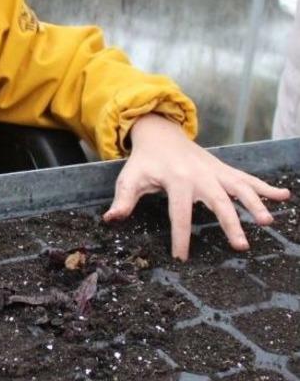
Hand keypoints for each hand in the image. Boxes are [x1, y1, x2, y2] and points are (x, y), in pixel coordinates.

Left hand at [102, 114, 289, 260]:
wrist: (160, 134)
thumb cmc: (145, 162)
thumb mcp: (130, 179)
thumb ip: (123, 200)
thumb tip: (110, 220)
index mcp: (176, 180)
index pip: (179, 213)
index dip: (180, 236)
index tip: (181, 257)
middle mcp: (201, 176)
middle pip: (218, 202)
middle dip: (230, 223)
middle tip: (241, 246)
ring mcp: (216, 172)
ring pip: (240, 188)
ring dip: (255, 204)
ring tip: (268, 221)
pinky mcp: (225, 170)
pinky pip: (249, 178)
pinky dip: (267, 187)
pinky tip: (285, 196)